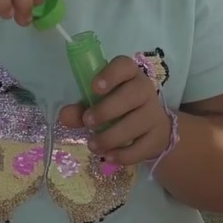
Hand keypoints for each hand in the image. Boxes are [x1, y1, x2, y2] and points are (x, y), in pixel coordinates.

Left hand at [58, 56, 173, 165]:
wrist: (153, 130)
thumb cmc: (121, 110)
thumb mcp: (99, 104)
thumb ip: (81, 108)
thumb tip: (64, 116)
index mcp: (130, 75)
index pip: (125, 66)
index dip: (111, 74)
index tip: (95, 87)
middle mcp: (145, 90)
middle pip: (132, 95)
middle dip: (106, 110)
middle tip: (87, 122)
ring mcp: (154, 114)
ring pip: (136, 123)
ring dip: (111, 136)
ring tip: (93, 145)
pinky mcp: (158, 137)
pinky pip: (142, 146)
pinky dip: (123, 154)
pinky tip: (109, 157)